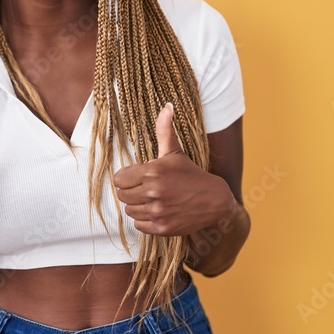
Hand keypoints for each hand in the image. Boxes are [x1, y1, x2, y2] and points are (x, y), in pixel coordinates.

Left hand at [113, 103, 233, 235]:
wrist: (215, 201)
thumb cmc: (191, 174)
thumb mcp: (175, 152)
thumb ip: (164, 130)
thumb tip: (167, 105)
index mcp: (152, 172)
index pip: (119, 179)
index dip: (126, 177)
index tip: (136, 177)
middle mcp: (152, 193)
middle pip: (122, 195)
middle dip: (130, 191)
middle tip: (143, 188)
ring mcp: (157, 212)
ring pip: (129, 210)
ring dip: (137, 205)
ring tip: (150, 199)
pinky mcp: (161, 228)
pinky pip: (138, 225)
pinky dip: (144, 220)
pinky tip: (156, 211)